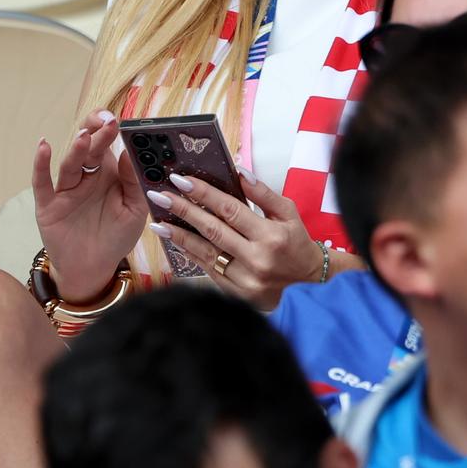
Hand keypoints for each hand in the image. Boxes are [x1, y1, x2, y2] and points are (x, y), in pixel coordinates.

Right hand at [33, 110, 148, 301]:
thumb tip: (132, 153)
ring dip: (77, 149)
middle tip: (108, 122)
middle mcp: (87, 177)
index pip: (108, 143)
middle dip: (98, 134)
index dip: (111, 130)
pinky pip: (43, 183)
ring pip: (70, 164)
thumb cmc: (117, 236)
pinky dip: (41, 165)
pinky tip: (44, 147)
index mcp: (110, 174)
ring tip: (85, 136)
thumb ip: (135, 182)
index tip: (120, 120)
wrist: (94, 267)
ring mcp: (66, 190)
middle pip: (90, 149)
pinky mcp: (49, 205)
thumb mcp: (136, 209)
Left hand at [144, 170, 323, 310]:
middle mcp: (257, 258)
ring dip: (180, 236)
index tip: (181, 180)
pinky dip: (192, 255)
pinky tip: (177, 243)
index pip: (230, 210)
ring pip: (206, 253)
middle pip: (213, 230)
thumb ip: (263, 194)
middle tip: (161, 196)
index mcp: (271, 235)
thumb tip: (239, 173)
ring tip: (159, 222)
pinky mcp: (237, 294)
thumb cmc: (297, 243)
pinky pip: (209, 270)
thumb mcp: (288, 213)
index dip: (204, 193)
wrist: (307, 283)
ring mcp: (245, 279)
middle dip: (183, 211)